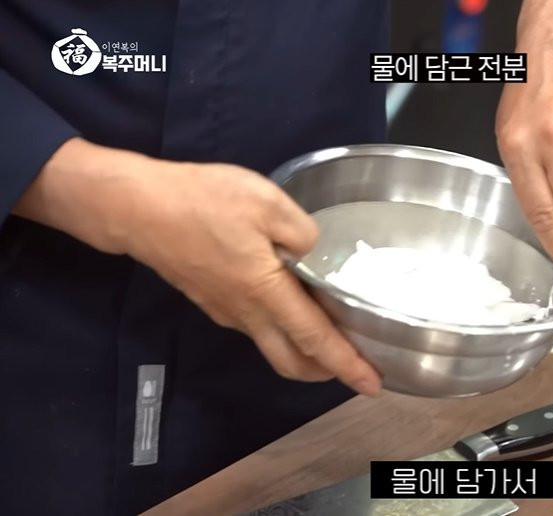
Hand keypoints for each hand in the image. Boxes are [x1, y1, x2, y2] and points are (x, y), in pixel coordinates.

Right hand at [15, 138, 381, 395]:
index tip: (371, 384)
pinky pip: (254, 328)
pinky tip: (291, 307)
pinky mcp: (211, 300)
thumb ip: (302, 232)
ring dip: (303, 352)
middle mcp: (247, 313)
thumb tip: (315, 253)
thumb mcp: (266, 202)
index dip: (346, 364)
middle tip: (353, 366)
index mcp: (266, 292)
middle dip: (325, 372)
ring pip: (272, 347)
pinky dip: (280, 331)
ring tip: (330, 336)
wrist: (137, 209)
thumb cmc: (202, 202)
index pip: (315, 339)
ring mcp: (226, 311)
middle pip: (292, 361)